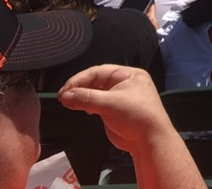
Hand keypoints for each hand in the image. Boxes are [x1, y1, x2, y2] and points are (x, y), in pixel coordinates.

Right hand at [57, 65, 174, 153]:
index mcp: (128, 74)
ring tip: (67, 103)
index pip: (98, 71)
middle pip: (96, 81)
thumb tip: (65, 95)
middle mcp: (123, 83)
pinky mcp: (114, 110)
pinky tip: (79, 108)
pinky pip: (97, 103)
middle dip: (79, 88)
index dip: (79, 79)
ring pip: (95, 92)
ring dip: (81, 96)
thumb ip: (87, 98)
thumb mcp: (110, 104)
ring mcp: (118, 97)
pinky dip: (87, 104)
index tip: (64, 90)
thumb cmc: (134, 115)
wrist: (148, 140)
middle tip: (62, 97)